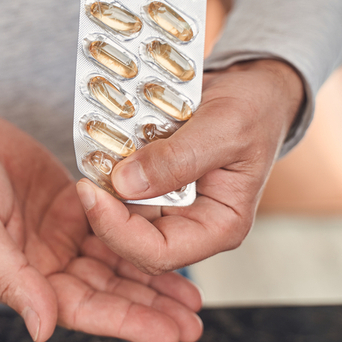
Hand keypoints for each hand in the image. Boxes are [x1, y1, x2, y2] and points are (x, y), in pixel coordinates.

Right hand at [0, 91, 202, 341]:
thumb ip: (9, 277)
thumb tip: (44, 328)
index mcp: (21, 276)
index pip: (82, 309)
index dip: (127, 322)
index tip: (170, 334)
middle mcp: (45, 261)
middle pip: (107, 292)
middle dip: (150, 308)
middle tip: (194, 322)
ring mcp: (61, 233)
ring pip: (115, 262)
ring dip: (153, 278)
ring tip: (194, 295)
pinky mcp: (72, 204)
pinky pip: (113, 224)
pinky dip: (140, 234)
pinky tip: (170, 242)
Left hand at [76, 59, 304, 273]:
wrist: (254, 87)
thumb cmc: (256, 109)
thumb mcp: (224, 126)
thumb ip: (177, 158)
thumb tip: (125, 184)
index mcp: (220, 226)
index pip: (160, 253)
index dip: (119, 232)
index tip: (92, 193)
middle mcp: (192, 223)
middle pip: (133, 239)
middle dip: (104, 210)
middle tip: (86, 171)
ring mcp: (170, 206)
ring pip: (121, 212)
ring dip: (103, 185)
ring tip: (96, 148)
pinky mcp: (153, 185)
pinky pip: (121, 186)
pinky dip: (108, 167)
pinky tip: (103, 142)